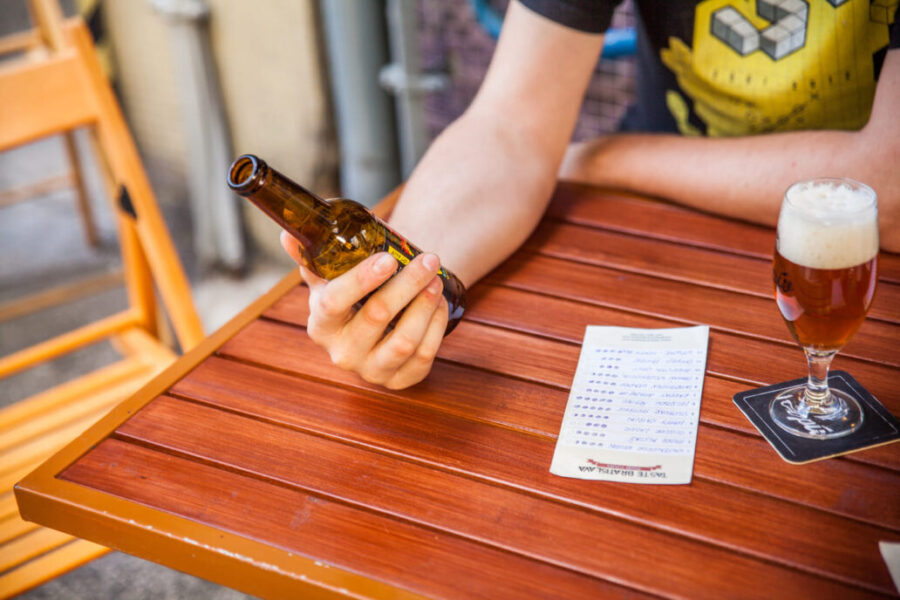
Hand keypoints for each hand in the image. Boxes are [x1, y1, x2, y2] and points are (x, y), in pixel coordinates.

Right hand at [280, 231, 448, 388]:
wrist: (374, 328)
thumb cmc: (351, 297)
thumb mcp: (329, 279)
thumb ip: (311, 256)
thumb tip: (289, 236)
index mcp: (321, 325)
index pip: (334, 301)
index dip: (361, 279)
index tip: (388, 258)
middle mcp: (342, 353)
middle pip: (377, 315)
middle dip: (408, 283)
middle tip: (428, 259)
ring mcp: (372, 371)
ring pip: (405, 340)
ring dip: (426, 306)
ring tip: (436, 279)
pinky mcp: (400, 380)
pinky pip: (424, 355)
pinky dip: (437, 325)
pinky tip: (439, 304)